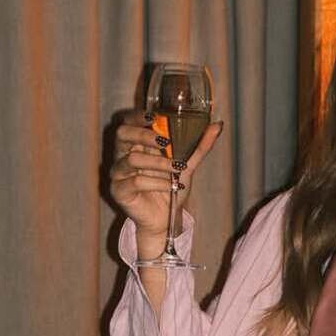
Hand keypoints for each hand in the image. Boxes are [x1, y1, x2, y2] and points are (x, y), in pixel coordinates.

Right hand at [109, 111, 222, 240]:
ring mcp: (118, 173)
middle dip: (145, 135)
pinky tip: (172, 186)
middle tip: (166, 142)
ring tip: (177, 168)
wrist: (166, 219)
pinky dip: (158, 183)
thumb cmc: (171, 188)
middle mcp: (123, 155)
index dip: (138, 116)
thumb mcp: (188, 165)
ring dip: (159, 163)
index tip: (155, 116)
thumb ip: (200, 146)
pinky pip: (136, 182)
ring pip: (133, 159)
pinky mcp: (119, 191)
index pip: (128, 122)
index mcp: (136, 144)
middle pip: (122, 134)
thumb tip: (217, 125)